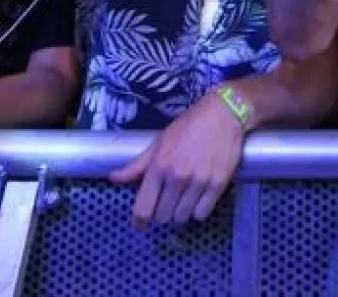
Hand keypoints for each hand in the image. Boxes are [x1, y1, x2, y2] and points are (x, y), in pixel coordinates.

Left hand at [109, 89, 245, 226]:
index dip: (140, 221)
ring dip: (180, 214)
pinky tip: (198, 201)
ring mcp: (199, 181)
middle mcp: (177, 177)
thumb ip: (137, 165)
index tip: (142, 224)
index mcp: (159, 167)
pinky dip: (198, 212)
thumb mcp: (159, 143)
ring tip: (183, 203)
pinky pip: (202, 213)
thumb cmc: (188, 126)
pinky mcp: (218, 184)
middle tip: (167, 205)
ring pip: (182, 217)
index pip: (143, 208)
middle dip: (162, 214)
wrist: (223, 114)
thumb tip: (113, 178)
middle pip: (163, 216)